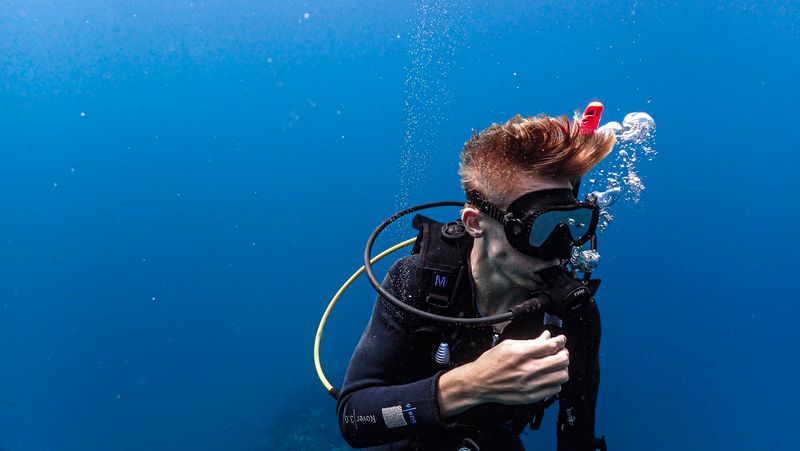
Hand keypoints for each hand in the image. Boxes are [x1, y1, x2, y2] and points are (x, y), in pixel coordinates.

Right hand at [437, 330, 568, 417]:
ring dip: (562, 368)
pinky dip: (555, 381)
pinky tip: (548, 377)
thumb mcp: (508, 345)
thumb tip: (546, 336)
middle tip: (560, 352)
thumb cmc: (491, 363)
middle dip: (564, 353)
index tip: (561, 340)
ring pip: (561, 376)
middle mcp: (528, 369)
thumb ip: (530, 341)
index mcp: (521, 353)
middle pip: (561, 360)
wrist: (480, 382)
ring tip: (555, 365)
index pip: (551, 346)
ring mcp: (531, 385)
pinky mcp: (531, 396)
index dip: (560, 341)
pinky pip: (555, 389)